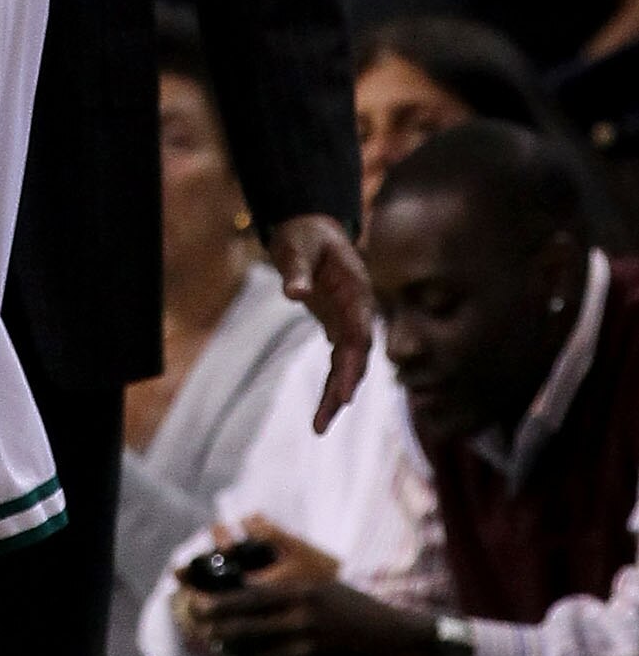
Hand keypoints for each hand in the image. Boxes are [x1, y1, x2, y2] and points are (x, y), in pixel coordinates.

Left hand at [191, 575, 437, 655]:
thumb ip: (287, 592)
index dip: (218, 604)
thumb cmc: (357, 609)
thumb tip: (249, 592)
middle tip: (204, 632)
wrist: (395, 641)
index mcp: (301, 594)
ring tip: (227, 655)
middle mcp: (300, 620)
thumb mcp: (322, 589)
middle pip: (243, 628)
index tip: (198, 607)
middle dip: (217, 631)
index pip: (248, 598)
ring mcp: (307, 649)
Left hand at [266, 214, 372, 431]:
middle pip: (359, 354)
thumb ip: (297, 270)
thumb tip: (294, 293)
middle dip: (346, 384)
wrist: (309, 229)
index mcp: (356, 289)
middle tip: (330, 414)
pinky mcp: (338, 328)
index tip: (346, 385)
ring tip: (319, 426)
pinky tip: (323, 412)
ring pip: (350, 364)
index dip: (355, 358)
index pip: (360, 329)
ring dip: (338, 394)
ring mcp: (350, 321)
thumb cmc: (305, 235)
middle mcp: (359, 310)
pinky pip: (338, 362)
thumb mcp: (297, 246)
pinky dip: (332, 385)